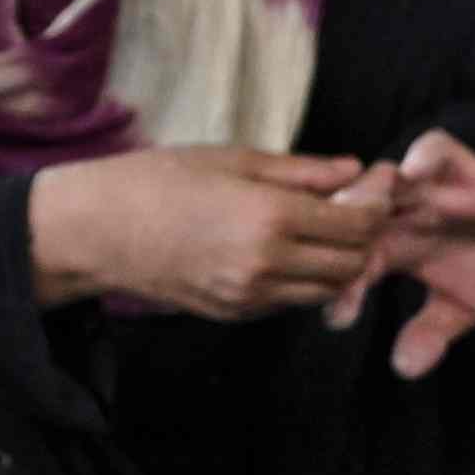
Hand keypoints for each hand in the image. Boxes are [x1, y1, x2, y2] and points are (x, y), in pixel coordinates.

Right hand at [29, 145, 383, 320]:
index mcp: (270, 217)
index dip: (376, 207)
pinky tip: (291, 252)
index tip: (374, 190)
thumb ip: (301, 170)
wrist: (98, 231)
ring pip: (328, 290)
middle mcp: (267, 264)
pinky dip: (305, 280)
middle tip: (357, 213)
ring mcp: (252, 296)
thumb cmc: (159, 180)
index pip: (357, 225)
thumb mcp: (233, 159)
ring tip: (326, 233)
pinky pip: (292, 302)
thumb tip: (355, 170)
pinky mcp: (237, 314)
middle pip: (354, 264)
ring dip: (339, 265)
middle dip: (367, 239)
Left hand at [341, 128, 474, 380]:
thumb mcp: (462, 309)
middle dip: (337, 239)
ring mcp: (427, 187)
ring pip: (381, 178)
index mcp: (391, 248)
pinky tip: (413, 174)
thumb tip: (404, 368)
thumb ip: (431, 333)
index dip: (341, 290)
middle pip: (351, 217)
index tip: (339, 320)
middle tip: (336, 265)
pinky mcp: (460, 165)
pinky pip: (433, 149)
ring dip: (368, 193)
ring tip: (362, 219)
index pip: (350, 266)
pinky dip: (422, 157)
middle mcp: (400, 214)